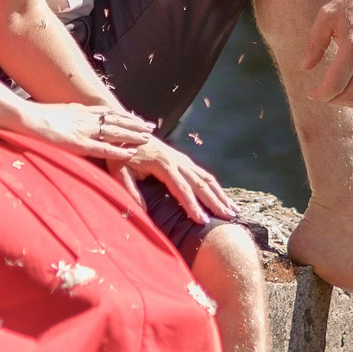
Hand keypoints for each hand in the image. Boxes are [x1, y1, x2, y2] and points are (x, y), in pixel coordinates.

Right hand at [15, 100, 156, 166]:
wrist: (24, 116)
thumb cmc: (32, 116)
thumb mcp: (52, 113)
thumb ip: (62, 117)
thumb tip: (64, 120)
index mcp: (78, 110)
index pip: (106, 112)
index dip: (122, 115)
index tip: (135, 117)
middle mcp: (85, 118)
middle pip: (115, 120)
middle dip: (134, 124)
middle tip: (150, 126)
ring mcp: (83, 130)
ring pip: (115, 132)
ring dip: (132, 135)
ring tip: (148, 137)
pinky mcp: (78, 143)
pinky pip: (103, 148)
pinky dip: (118, 151)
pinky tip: (131, 153)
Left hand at [119, 138, 238, 224]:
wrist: (126, 130)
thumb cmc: (120, 153)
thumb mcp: (119, 172)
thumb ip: (130, 191)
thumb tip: (142, 213)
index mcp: (163, 164)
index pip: (181, 189)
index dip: (192, 205)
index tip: (202, 221)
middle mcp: (177, 160)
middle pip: (200, 184)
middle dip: (215, 202)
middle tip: (228, 218)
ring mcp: (182, 159)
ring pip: (206, 178)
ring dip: (220, 194)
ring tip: (232, 210)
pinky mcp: (183, 159)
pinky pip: (203, 174)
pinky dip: (215, 187)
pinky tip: (222, 197)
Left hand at [302, 0, 352, 107]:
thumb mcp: (327, 16)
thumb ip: (314, 44)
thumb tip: (305, 68)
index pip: (334, 86)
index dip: (319, 95)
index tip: (312, 93)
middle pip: (350, 97)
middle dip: (332, 100)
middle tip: (324, 94)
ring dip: (351, 102)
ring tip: (341, 94)